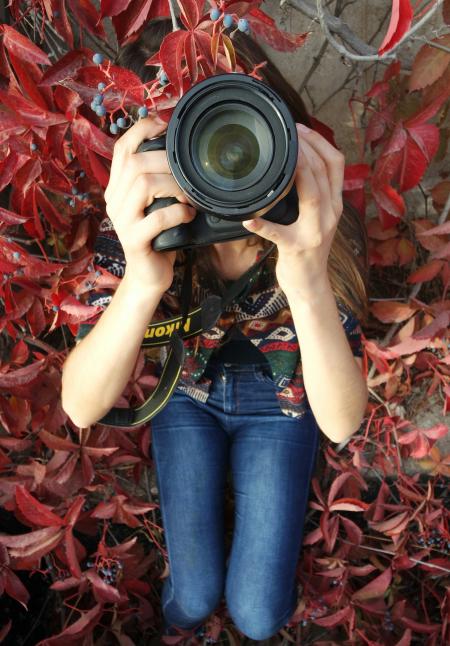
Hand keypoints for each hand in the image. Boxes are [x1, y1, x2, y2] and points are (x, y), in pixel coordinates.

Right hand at [104, 116, 195, 293]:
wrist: (148, 276)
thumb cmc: (158, 236)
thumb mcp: (155, 204)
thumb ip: (158, 180)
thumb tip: (180, 150)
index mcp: (117, 187)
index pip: (122, 148)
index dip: (142, 130)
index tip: (165, 125)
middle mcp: (114, 201)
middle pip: (135, 163)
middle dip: (167, 162)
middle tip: (188, 174)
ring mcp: (122, 221)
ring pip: (144, 185)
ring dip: (174, 186)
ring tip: (188, 196)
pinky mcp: (134, 240)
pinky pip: (157, 218)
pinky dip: (178, 212)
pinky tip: (188, 215)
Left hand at [242, 123, 344, 296]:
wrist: (311, 285)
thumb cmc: (306, 249)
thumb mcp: (318, 218)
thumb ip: (313, 195)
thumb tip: (295, 165)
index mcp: (334, 204)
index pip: (336, 164)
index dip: (319, 142)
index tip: (300, 128)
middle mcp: (330, 214)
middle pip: (324, 172)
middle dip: (307, 148)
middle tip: (288, 134)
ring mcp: (315, 231)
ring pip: (311, 194)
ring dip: (296, 171)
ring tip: (279, 158)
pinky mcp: (296, 248)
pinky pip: (278, 234)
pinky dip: (263, 225)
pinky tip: (249, 220)